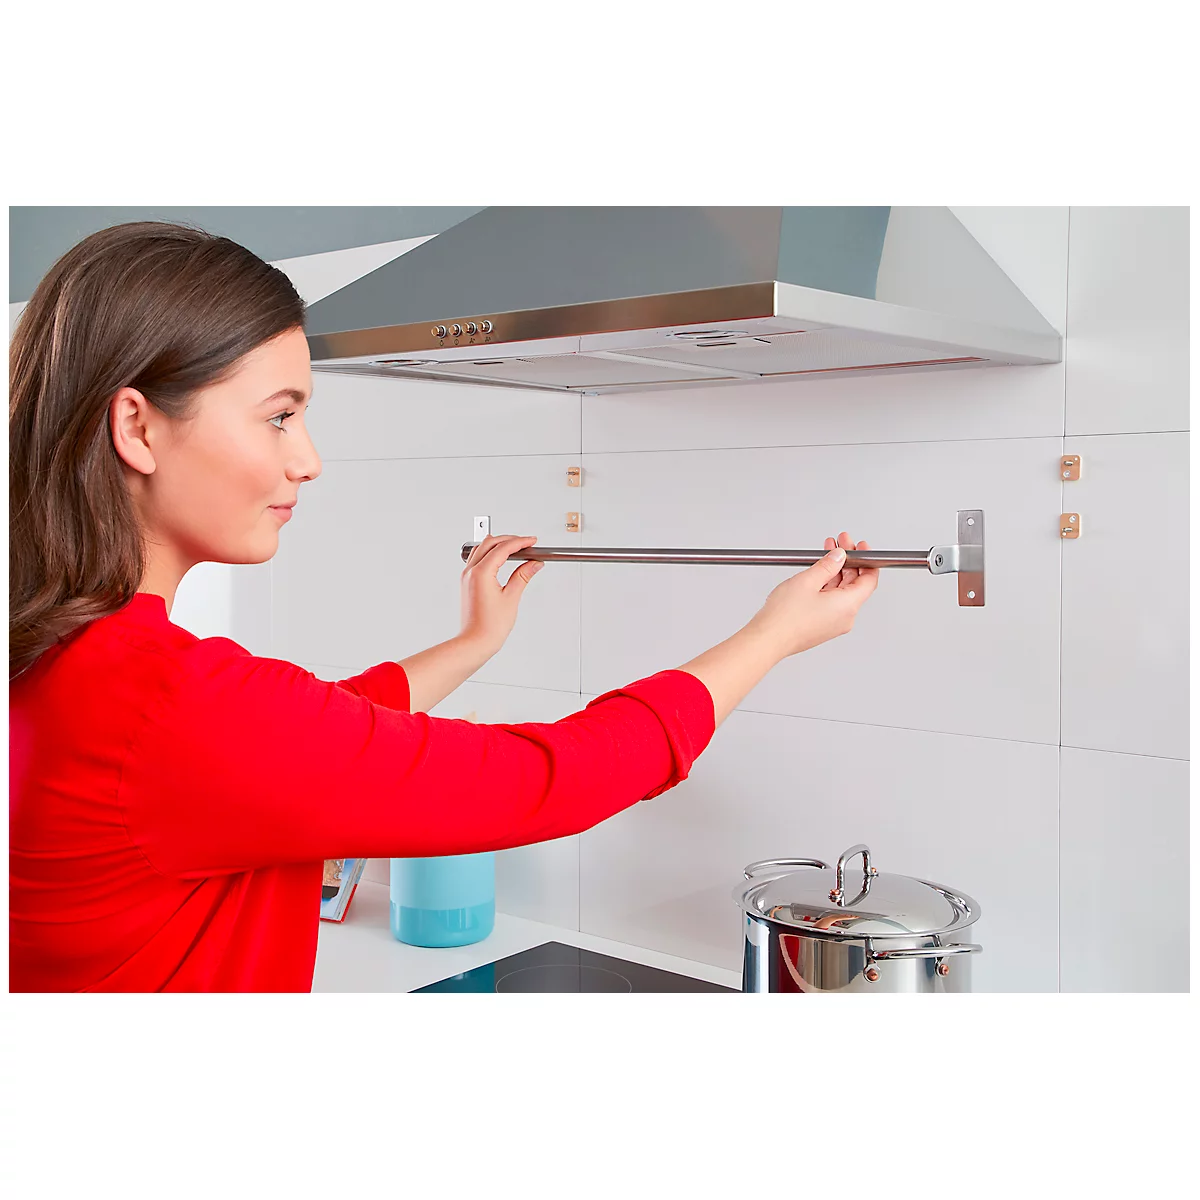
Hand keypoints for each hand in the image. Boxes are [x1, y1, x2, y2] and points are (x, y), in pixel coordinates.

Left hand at [459, 533, 543, 657]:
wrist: (475, 642)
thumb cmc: (489, 626)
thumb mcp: (512, 598)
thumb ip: (523, 576)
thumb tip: (533, 564)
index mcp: (481, 573)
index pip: (503, 548)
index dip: (520, 542)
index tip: (531, 541)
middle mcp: (471, 572)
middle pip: (490, 543)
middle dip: (509, 540)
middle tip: (526, 544)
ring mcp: (467, 577)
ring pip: (481, 548)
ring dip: (498, 545)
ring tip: (516, 549)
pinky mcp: (467, 583)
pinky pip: (477, 559)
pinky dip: (490, 554)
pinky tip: (501, 560)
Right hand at [748, 530, 878, 658]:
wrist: (768, 639)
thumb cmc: (785, 617)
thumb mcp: (808, 580)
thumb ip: (827, 565)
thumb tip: (839, 556)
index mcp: (848, 606)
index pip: (869, 579)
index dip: (867, 559)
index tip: (859, 547)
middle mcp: (845, 617)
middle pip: (855, 584)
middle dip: (847, 562)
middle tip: (838, 545)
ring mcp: (834, 623)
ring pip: (841, 592)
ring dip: (835, 572)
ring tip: (823, 556)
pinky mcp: (822, 626)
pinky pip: (831, 602)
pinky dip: (827, 586)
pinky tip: (816, 574)